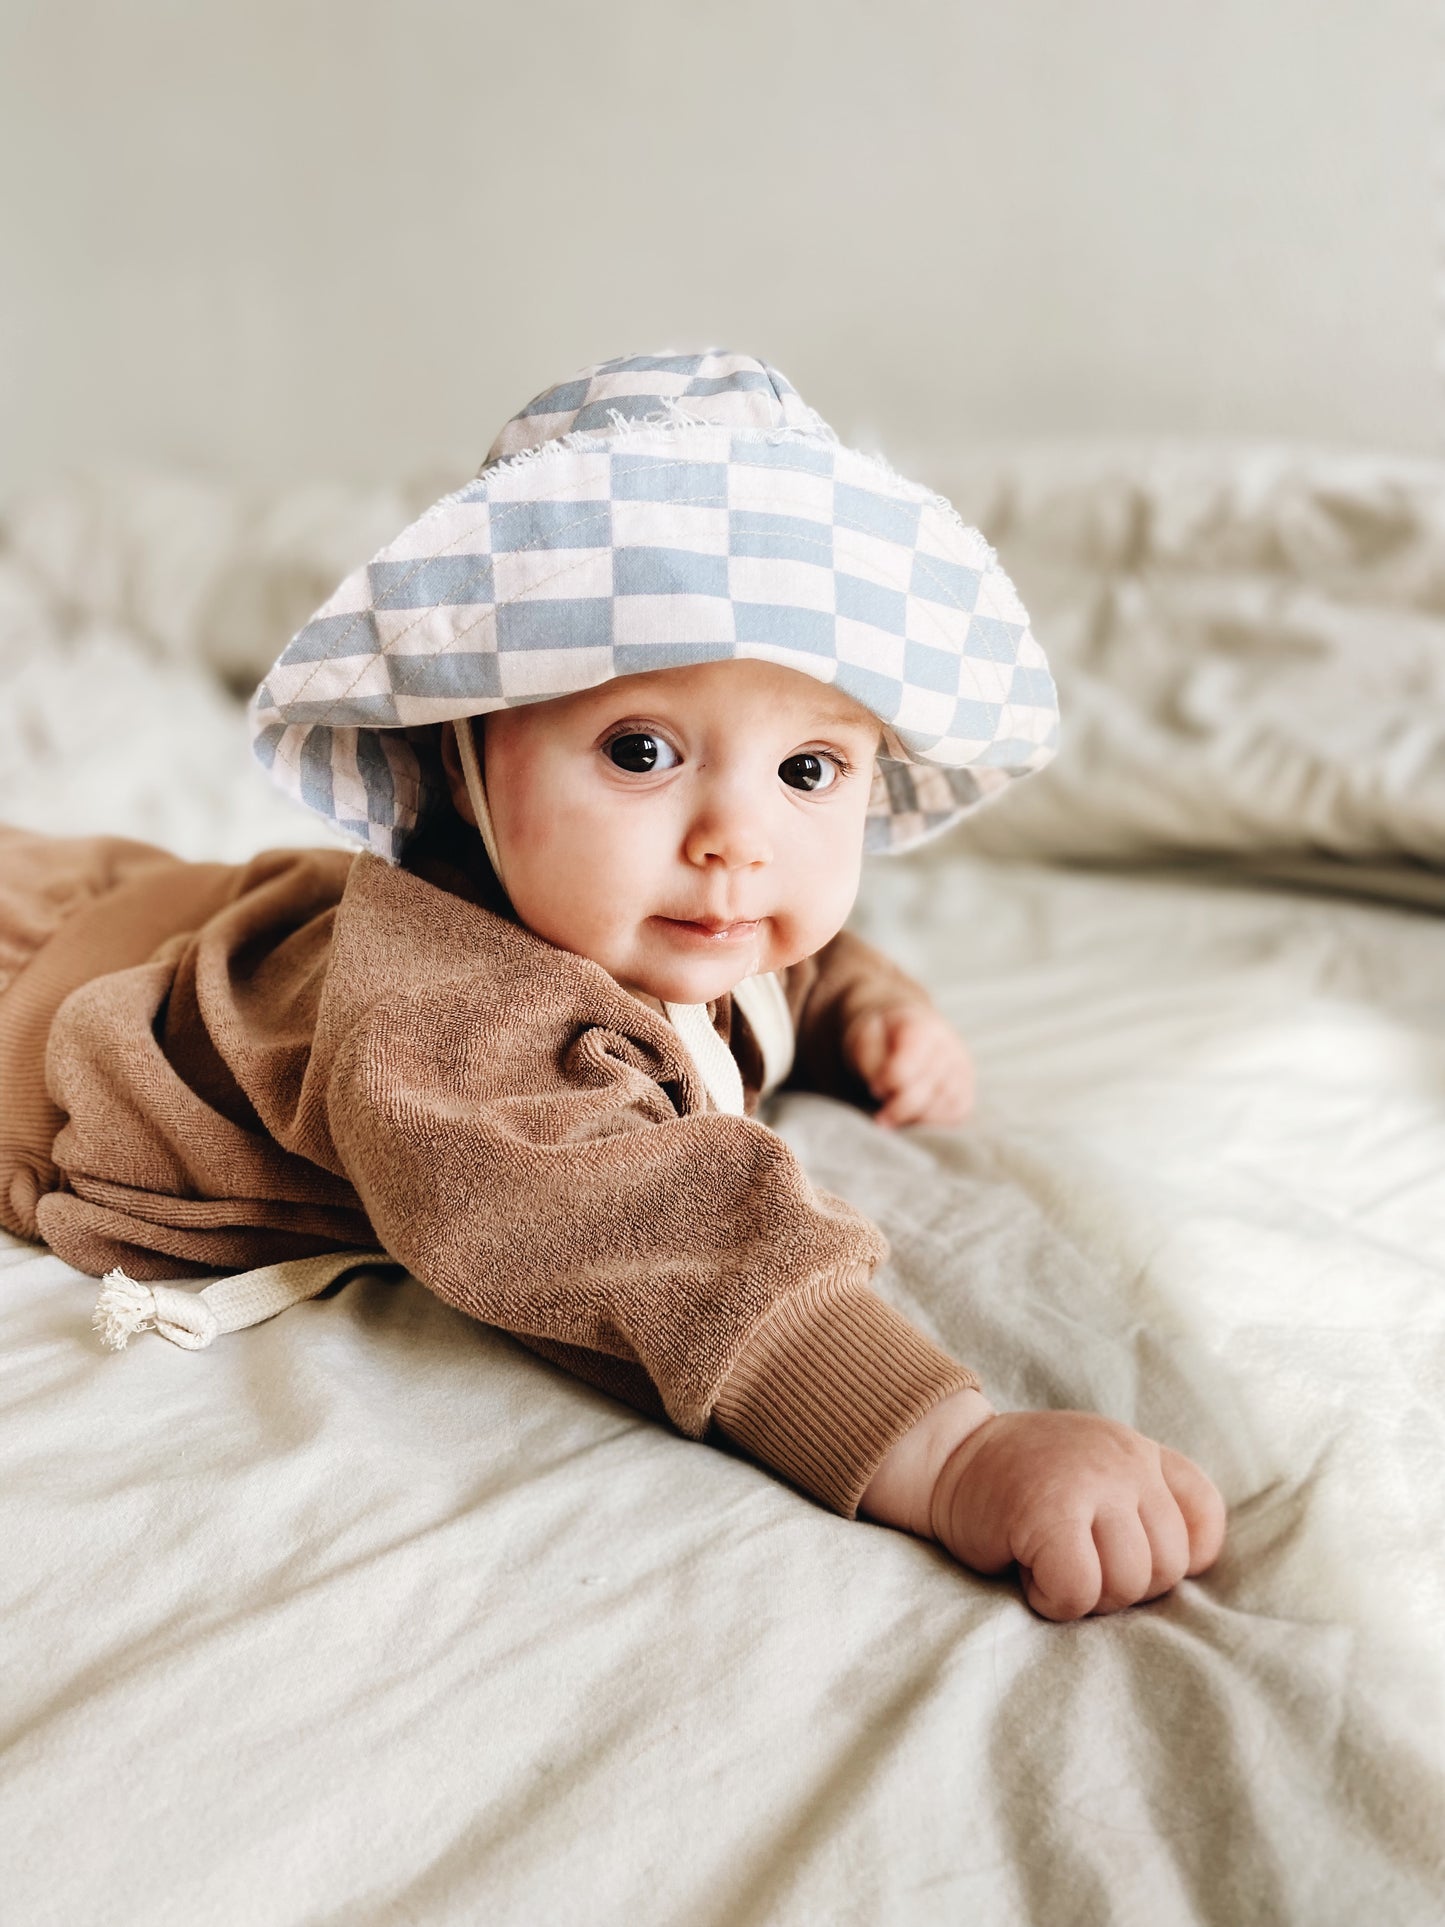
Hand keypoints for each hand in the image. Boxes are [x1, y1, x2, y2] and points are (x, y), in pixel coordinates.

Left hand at [844, 1003, 974, 1128]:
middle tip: (881, 1118)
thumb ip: (872, 1063)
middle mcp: (949, 1047)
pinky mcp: (966, 1085)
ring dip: (919, 1118)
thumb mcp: (865, 1037)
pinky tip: (917, 1119)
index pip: (912, 1064)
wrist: (901, 1025)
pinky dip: (939, 1122)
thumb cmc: (881, 1034)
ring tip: (897, 1119)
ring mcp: (961, 1067)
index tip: (874, 1088)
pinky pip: (959, 1112)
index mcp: (922, 1028)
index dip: (890, 1082)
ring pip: (947, 1105)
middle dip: (901, 1109)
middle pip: (929, 1089)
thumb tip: (885, 1092)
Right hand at [931, 1409, 1226, 1620]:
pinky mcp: (1047, 1512)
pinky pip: (1078, 1591)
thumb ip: (1143, 1502)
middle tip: (1074, 1562)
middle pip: (1167, 1568)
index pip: (1205, 1515)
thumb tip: (1187, 1572)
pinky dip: (1052, 1601)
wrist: (945, 1460)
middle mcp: (1124, 1461)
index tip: (1125, 1555)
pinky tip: (1029, 1573)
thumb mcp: (1098, 1472)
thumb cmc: (1023, 1485)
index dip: (1177, 1557)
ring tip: (1049, 1562)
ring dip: (1086, 1595)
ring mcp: (1089, 1483)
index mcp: (1140, 1453)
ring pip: (1127, 1585)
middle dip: (1122, 1585)